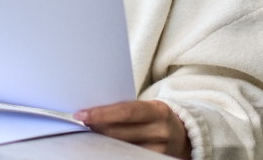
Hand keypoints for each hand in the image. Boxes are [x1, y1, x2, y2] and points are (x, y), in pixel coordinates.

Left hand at [75, 100, 191, 158]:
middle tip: (83, 123)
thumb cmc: (155, 117)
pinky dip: (113, 152)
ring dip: (103, 142)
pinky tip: (105, 148)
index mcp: (157, 111)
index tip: (80, 115)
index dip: (101, 114)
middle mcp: (160, 131)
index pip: (125, 112)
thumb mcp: (146, 108)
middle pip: (120, 133)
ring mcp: (159, 150)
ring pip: (121, 148)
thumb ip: (125, 110)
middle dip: (98, 128)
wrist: (182, 134)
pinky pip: (128, 157)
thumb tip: (93, 113)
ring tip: (93, 134)